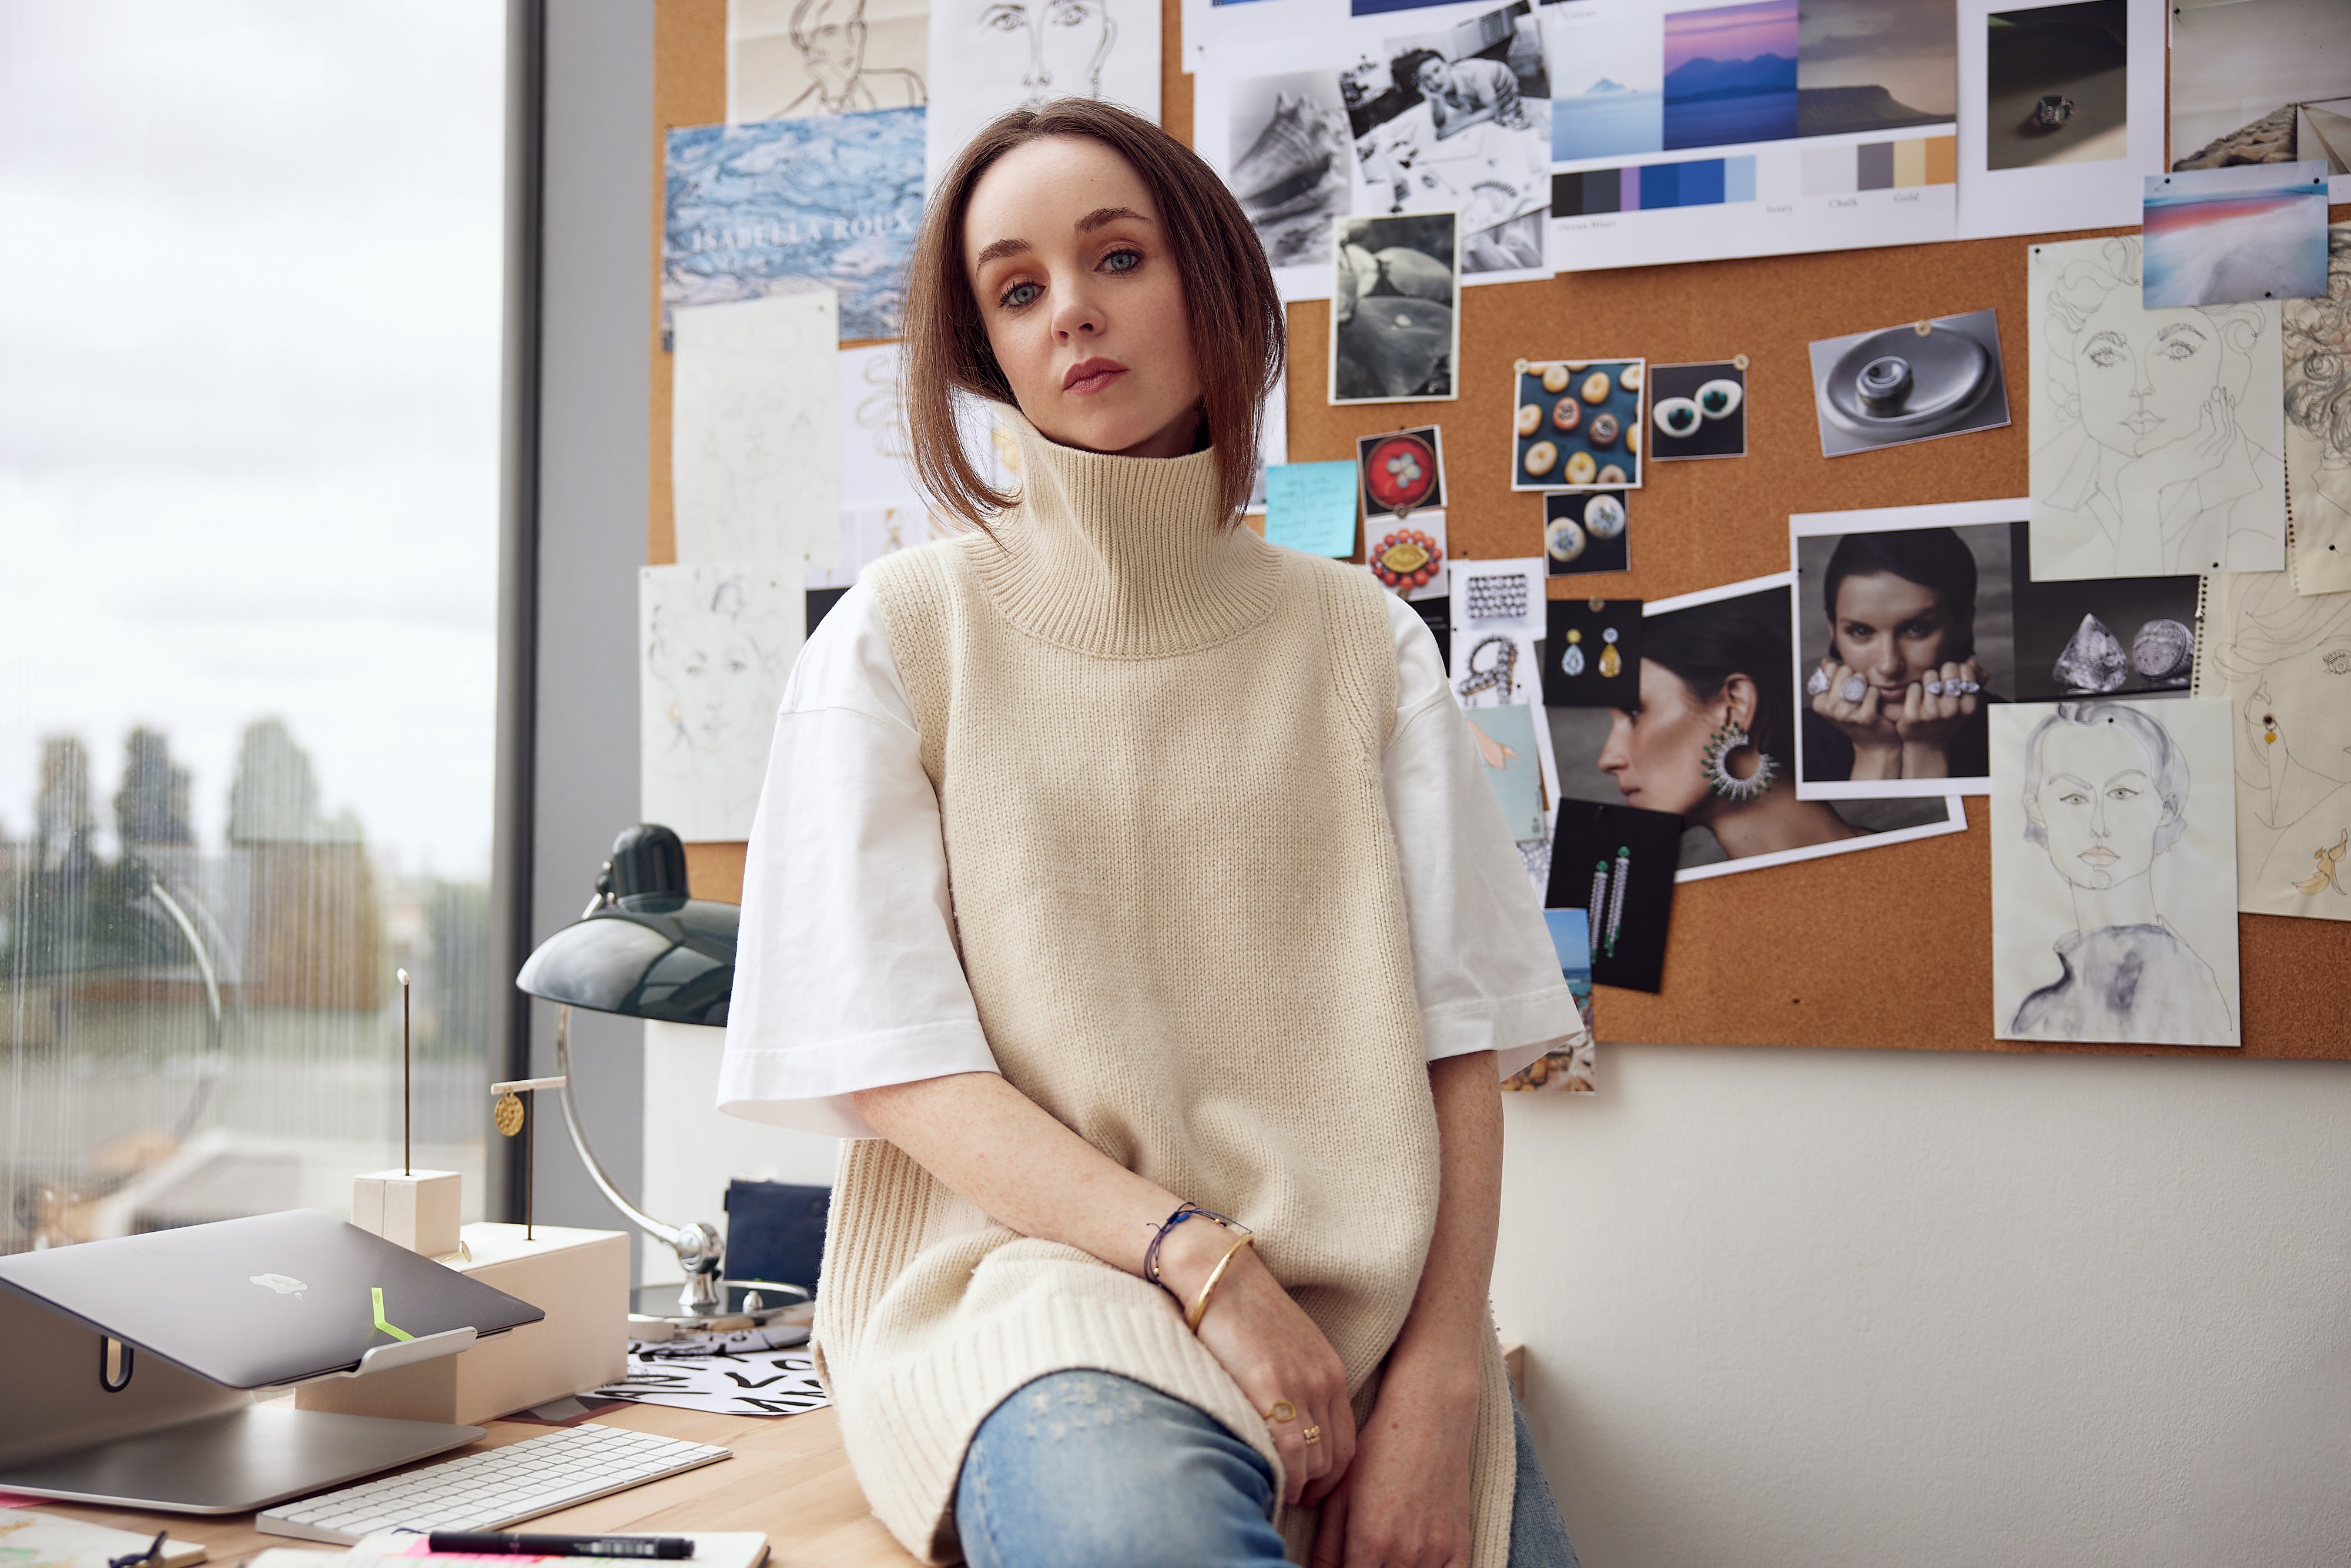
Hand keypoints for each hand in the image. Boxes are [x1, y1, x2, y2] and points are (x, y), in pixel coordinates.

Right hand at [1163, 1222, 1356, 1505]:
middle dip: (1312, 1487)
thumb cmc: (1239, 1311)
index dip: (1328, 1475)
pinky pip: (1289, 1453)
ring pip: (1313, 1462)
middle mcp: (1324, 1381)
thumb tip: (1289, 1426)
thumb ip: (1295, 1384)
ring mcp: (1300, 1385)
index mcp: (1330, 1370)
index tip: (1306, 1487)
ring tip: (1271, 1491)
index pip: (1346, 1444)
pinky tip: (1262, 1480)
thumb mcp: (1283, 1347)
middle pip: (1333, 1459)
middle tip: (1286, 1497)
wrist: (1214, 1273)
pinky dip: (1281, 1477)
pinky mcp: (1271, 1387)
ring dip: (1294, 1485)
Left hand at [1308, 1357, 1478, 1567]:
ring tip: (1382, 1557)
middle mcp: (1404, 1553)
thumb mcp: (1341, 1494)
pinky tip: (1413, 1564)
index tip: (1343, 1566)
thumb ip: (1328, 1545)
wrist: (1429, 1418)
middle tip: (1360, 1557)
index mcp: (1370, 1541)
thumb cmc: (1379, 1450)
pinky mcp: (1459, 1544)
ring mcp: (1435, 1551)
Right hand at [1808, 659, 1900, 777]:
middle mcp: (1829, 708)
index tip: (1845, 688)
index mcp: (1820, 702)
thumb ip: (1831, 679)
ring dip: (1866, 685)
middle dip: (1855, 677)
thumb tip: (1826, 662)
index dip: (1843, 674)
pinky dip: (1877, 695)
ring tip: (1866, 699)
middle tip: (1858, 693)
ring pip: (1859, 679)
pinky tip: (1875, 705)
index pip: (1831, 669)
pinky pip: (1873, 690)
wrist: (1874, 742)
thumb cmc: (1857, 716)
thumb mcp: (1838, 698)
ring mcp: (1846, 714)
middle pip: (1845, 670)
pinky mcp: (1865, 717)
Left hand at [1893, 659, 1982, 771]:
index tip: (1953, 679)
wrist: (1926, 746)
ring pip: (1929, 675)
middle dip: (1942, 672)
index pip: (1965, 669)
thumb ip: (1974, 682)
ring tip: (1928, 693)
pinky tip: (1916, 701)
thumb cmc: (1947, 719)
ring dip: (1927, 680)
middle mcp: (1953, 710)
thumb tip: (1971, 661)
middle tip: (1939, 684)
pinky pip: (1913, 687)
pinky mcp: (1913, 716)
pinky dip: (1914, 691)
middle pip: (1948, 668)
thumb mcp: (1965, 705)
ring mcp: (1932, 713)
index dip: (1957, 669)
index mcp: (1969, 706)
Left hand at [2120, 386, 2238, 502]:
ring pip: (2221, 428)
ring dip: (2219, 409)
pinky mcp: (2191, 450)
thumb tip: (2207, 423)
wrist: (2148, 475)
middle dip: (2228, 410)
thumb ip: (2201, 444)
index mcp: (2213, 461)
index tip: (2230, 401)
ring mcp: (2202, 456)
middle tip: (2225, 392)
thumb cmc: (2165, 464)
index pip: (2231, 437)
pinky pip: (2207, 430)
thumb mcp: (2188, 455)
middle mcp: (2211, 460)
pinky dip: (2208, 416)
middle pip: (2229, 431)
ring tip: (2216, 394)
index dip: (2232, 418)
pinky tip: (2204, 405)